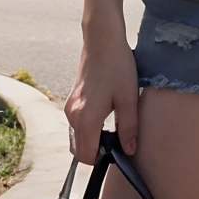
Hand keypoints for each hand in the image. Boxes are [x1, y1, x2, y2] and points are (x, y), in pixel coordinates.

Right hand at [65, 25, 138, 161]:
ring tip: (113, 127)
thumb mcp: (128, 99)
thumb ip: (128, 128)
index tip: (118, 150)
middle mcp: (72, 116)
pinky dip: (87, 130)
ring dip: (91, 141)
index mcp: (86, 119)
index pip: (87, 157)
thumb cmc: (117, 66)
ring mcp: (69, 107)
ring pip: (76, 138)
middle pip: (79, 151)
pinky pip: (75, 126)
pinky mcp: (71, 100)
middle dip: (96, 152)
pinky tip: (104, 116)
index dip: (103, 159)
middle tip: (117, 139)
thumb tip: (128, 151)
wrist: (102, 40)